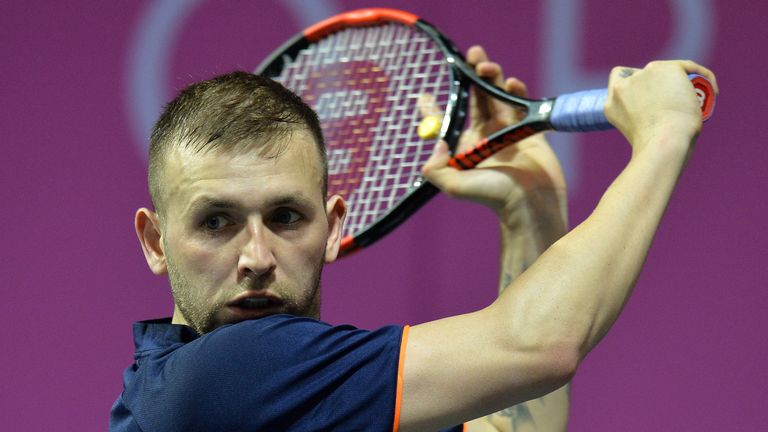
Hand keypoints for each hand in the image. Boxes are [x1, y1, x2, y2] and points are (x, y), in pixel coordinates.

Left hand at [421, 46, 565, 230]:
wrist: (531, 204)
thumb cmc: (492, 197)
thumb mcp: (454, 186)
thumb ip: (436, 167)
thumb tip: (437, 141)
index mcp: (464, 147)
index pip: (445, 124)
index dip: (432, 110)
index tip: (423, 95)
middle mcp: (484, 136)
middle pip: (475, 99)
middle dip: (472, 75)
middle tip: (472, 55)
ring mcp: (507, 131)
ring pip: (497, 96)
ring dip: (492, 77)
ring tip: (487, 67)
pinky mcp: (529, 130)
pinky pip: (521, 104)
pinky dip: (516, 90)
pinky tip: (511, 84)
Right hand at [605, 60, 718, 155]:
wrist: (665, 142)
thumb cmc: (655, 149)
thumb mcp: (638, 133)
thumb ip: (641, 119)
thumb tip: (662, 115)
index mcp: (612, 103)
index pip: (619, 83)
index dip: (635, 88)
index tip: (651, 101)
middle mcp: (624, 85)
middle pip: (643, 77)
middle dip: (658, 87)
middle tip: (675, 106)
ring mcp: (645, 74)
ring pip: (666, 72)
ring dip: (679, 82)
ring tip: (695, 102)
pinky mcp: (667, 69)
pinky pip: (689, 67)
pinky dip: (704, 76)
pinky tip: (713, 91)